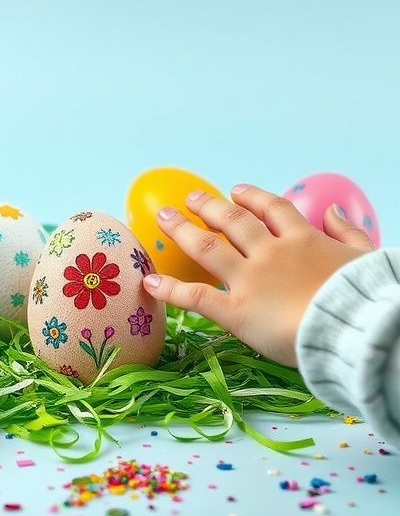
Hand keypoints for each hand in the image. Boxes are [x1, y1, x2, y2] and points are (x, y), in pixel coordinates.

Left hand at [142, 184, 373, 365]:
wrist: (352, 326)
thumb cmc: (363, 296)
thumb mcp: (365, 256)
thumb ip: (348, 232)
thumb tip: (334, 210)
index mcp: (302, 240)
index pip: (273, 210)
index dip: (253, 198)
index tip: (237, 190)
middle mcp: (270, 253)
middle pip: (232, 221)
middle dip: (208, 207)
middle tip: (190, 198)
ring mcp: (250, 280)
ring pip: (208, 248)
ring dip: (183, 231)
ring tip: (164, 218)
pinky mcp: (237, 311)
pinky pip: (197, 297)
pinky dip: (171, 290)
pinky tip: (150, 282)